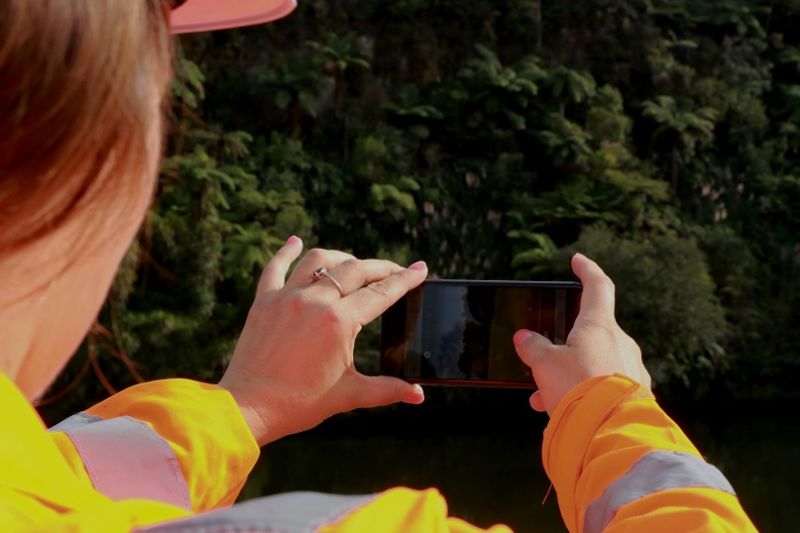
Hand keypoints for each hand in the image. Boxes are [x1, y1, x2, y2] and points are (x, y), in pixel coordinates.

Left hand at [219, 237, 426, 444]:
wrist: (249, 407)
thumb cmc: (300, 403)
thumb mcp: (349, 395)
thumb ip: (387, 390)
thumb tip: (418, 395)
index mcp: (339, 322)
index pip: (381, 293)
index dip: (405, 280)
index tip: (421, 269)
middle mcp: (314, 301)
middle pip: (356, 270)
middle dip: (381, 268)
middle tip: (395, 272)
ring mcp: (287, 297)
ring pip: (320, 260)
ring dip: (342, 258)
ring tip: (354, 265)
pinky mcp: (264, 302)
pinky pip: (276, 267)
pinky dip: (286, 252)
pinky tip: (294, 242)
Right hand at [513, 253, 650, 414]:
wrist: (611, 432)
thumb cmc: (578, 389)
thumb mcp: (544, 364)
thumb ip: (533, 347)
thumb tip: (525, 337)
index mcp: (600, 325)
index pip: (597, 286)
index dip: (586, 270)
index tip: (578, 261)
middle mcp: (620, 343)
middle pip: (591, 332)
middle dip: (564, 345)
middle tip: (543, 357)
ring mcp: (631, 369)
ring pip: (594, 363)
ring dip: (569, 375)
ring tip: (543, 396)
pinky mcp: (634, 394)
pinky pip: (604, 385)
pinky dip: (582, 392)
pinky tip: (561, 410)